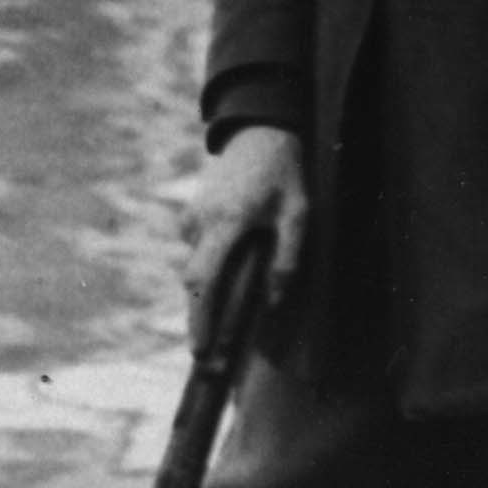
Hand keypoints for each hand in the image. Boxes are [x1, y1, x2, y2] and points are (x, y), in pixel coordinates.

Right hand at [182, 127, 307, 355]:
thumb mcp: (298, 216)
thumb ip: (287, 260)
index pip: (203, 281)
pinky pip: (197, 251)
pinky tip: (232, 267)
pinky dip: (211, 267)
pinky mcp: (190, 214)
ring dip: (210, 290)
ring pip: (195, 267)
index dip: (200, 319)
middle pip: (193, 282)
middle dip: (200, 318)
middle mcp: (200, 222)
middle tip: (210, 354)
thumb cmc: (284, 174)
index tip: (200, 350)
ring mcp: (190, 217)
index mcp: (226, 223)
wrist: (258, 133)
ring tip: (227, 311)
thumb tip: (272, 303)